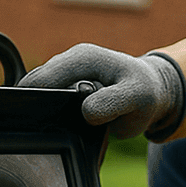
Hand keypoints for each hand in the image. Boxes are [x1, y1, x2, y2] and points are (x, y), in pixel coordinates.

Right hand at [20, 44, 185, 138]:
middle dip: (35, 106)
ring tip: (57, 123)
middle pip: (33, 85)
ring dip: (42, 108)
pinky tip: (59, 120)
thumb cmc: (145, 92)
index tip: (36, 121)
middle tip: (46, 128)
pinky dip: (49, 110)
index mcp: (83, 58)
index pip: (43, 79)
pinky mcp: (64, 84)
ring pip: (37, 93)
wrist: (151, 89)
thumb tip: (86, 111)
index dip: (34, 100)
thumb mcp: (137, 98)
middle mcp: (69, 60)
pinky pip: (47, 98)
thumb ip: (112, 103)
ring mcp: (65, 71)